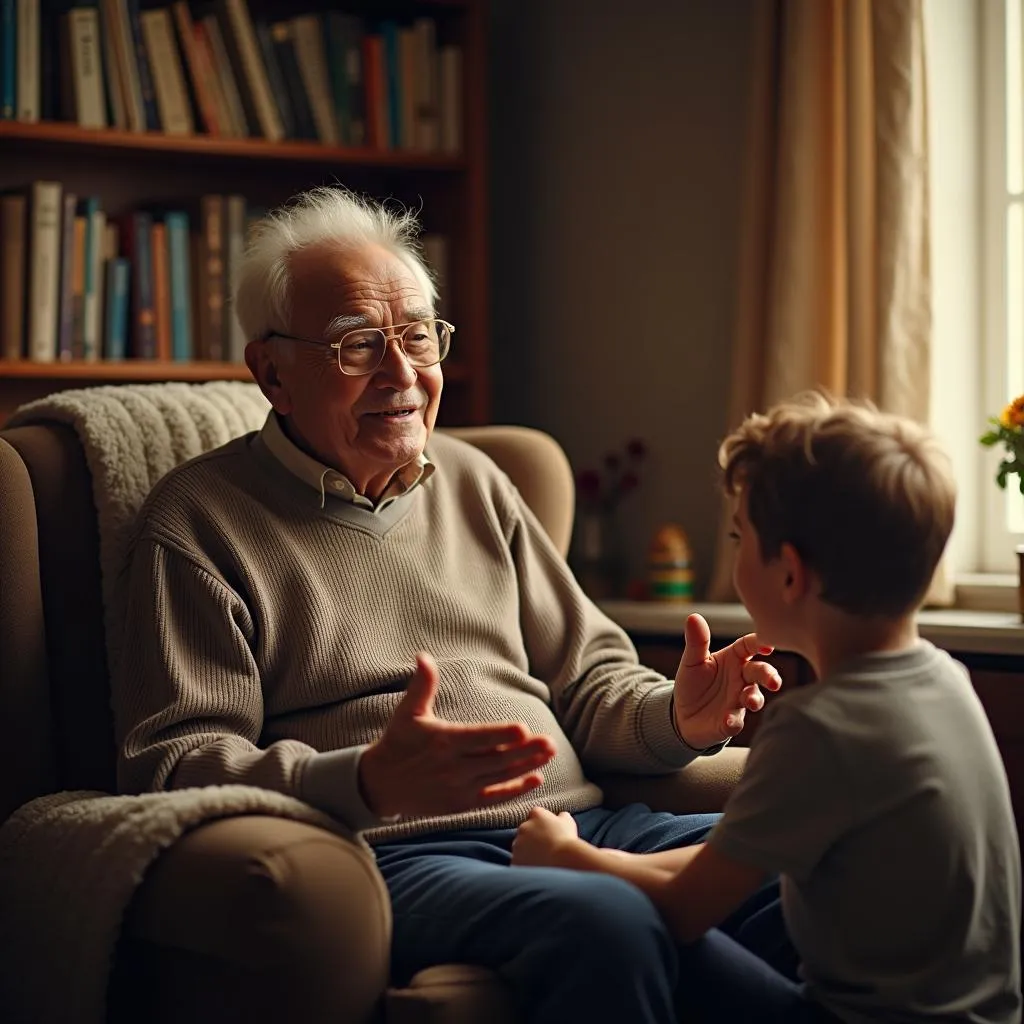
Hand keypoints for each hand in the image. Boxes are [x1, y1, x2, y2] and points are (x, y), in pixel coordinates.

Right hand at [359, 652, 557, 817]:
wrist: (379, 785)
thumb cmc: (397, 742)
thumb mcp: (407, 712)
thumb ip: (422, 685)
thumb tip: (423, 656)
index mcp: (444, 741)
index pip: (478, 738)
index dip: (501, 735)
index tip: (523, 729)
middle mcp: (453, 767)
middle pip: (496, 759)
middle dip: (525, 752)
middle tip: (550, 743)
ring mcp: (459, 787)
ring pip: (499, 777)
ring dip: (526, 767)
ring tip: (548, 756)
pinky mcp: (461, 804)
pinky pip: (493, 798)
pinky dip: (514, 790)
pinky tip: (536, 779)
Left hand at [511, 807, 578, 866]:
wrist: (563, 861)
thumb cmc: (567, 840)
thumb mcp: (568, 822)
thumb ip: (561, 816)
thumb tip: (560, 816)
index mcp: (536, 814)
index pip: (535, 815)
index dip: (542, 824)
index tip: (548, 832)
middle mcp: (524, 826)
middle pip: (525, 830)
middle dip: (533, 837)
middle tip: (546, 847)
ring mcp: (518, 843)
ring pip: (520, 846)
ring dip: (528, 851)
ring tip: (543, 858)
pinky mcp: (515, 859)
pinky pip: (519, 861)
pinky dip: (525, 863)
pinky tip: (537, 866)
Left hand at [673, 613, 781, 748]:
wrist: (682, 716)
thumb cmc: (693, 683)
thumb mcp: (692, 660)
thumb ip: (697, 641)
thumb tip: (693, 617)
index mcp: (733, 659)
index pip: (749, 646)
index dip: (759, 643)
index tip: (767, 645)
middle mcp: (741, 679)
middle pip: (760, 672)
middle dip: (769, 676)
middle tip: (773, 681)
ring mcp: (737, 701)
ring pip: (753, 698)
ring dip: (754, 699)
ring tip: (749, 701)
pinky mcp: (729, 722)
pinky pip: (735, 721)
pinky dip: (733, 721)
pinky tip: (729, 720)